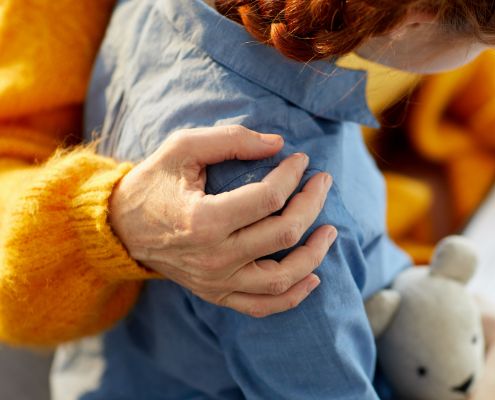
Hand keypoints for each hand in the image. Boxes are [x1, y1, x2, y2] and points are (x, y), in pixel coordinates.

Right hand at [109, 125, 335, 316]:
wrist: (121, 227)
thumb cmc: (154, 183)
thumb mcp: (183, 148)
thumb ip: (231, 140)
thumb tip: (279, 144)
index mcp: (204, 219)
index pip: (269, 198)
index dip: (293, 175)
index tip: (302, 159)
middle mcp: (213, 257)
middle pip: (283, 234)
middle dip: (312, 203)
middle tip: (323, 182)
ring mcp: (216, 281)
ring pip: (282, 277)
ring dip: (314, 254)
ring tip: (330, 230)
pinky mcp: (217, 294)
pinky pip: (262, 306)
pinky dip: (293, 296)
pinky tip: (313, 277)